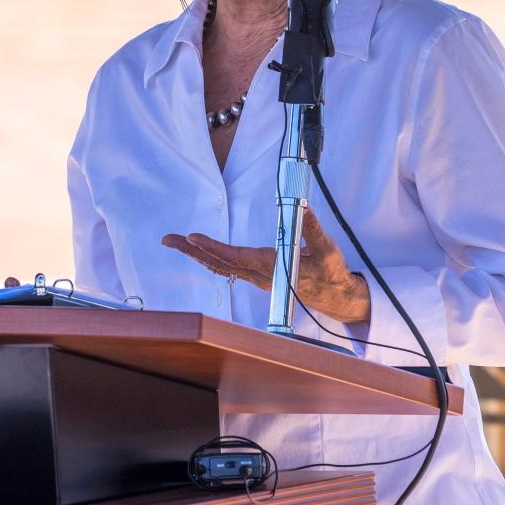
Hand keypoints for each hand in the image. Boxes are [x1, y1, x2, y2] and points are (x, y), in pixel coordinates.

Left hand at [161, 207, 369, 322]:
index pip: (236, 257)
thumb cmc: (331, 273)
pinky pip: (228, 269)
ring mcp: (257, 278)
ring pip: (221, 267)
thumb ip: (313, 228)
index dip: (213, 247)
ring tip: (176, 242)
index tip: (192, 237)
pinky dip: (211, 259)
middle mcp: (259, 274)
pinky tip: (200, 253)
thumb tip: (302, 206)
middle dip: (192, 250)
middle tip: (167, 239)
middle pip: (219, 263)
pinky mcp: (259, 276)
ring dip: (197, 254)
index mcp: (272, 266)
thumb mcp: (327, 249)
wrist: (336, 297)